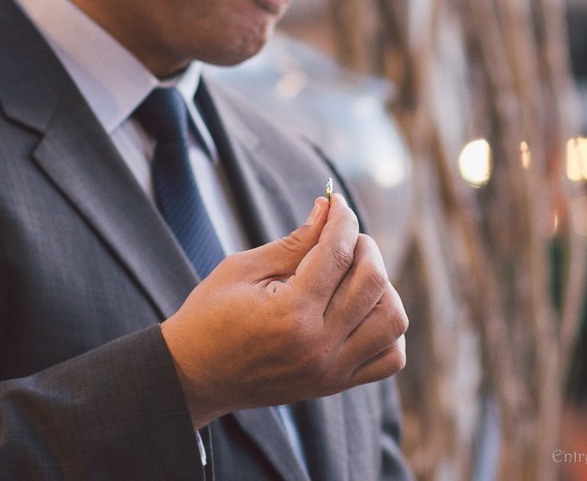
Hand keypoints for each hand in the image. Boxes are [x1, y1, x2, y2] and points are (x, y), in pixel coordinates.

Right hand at [161, 194, 407, 428]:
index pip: (337, 254)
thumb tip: (327, 209)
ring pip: (392, 319)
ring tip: (355, 273)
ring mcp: (331, 370)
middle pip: (373, 281)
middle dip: (363, 245)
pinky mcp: (335, 384)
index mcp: (290, 314)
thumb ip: (293, 242)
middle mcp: (318, 345)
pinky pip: (390, 357)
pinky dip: (388, 328)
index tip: (337, 203)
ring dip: (382, 286)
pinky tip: (363, 309)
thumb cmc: (209, 317)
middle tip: (342, 236)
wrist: (194, 377)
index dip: (342, 220)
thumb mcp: (242, 269)